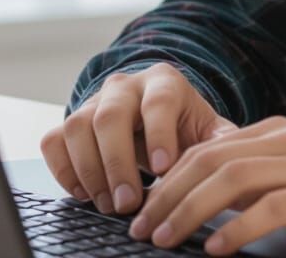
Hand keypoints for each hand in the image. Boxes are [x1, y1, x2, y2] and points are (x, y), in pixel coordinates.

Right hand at [39, 62, 237, 215]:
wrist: (157, 118)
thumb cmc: (184, 127)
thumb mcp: (208, 130)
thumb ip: (221, 141)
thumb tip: (231, 155)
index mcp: (165, 81)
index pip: (159, 101)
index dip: (159, 134)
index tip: (163, 169)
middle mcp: (126, 85)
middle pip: (110, 115)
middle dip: (117, 163)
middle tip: (128, 203)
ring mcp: (94, 101)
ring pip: (77, 126)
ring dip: (89, 170)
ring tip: (108, 204)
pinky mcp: (72, 122)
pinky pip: (54, 140)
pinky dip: (64, 170)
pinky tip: (85, 193)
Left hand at [125, 116, 285, 253]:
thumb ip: (263, 177)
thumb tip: (213, 201)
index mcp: (277, 132)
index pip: (208, 147)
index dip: (170, 177)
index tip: (144, 207)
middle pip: (210, 159)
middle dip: (167, 194)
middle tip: (139, 227)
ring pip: (231, 179)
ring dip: (189, 210)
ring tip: (162, 239)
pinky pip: (271, 207)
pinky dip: (236, 228)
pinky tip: (215, 248)